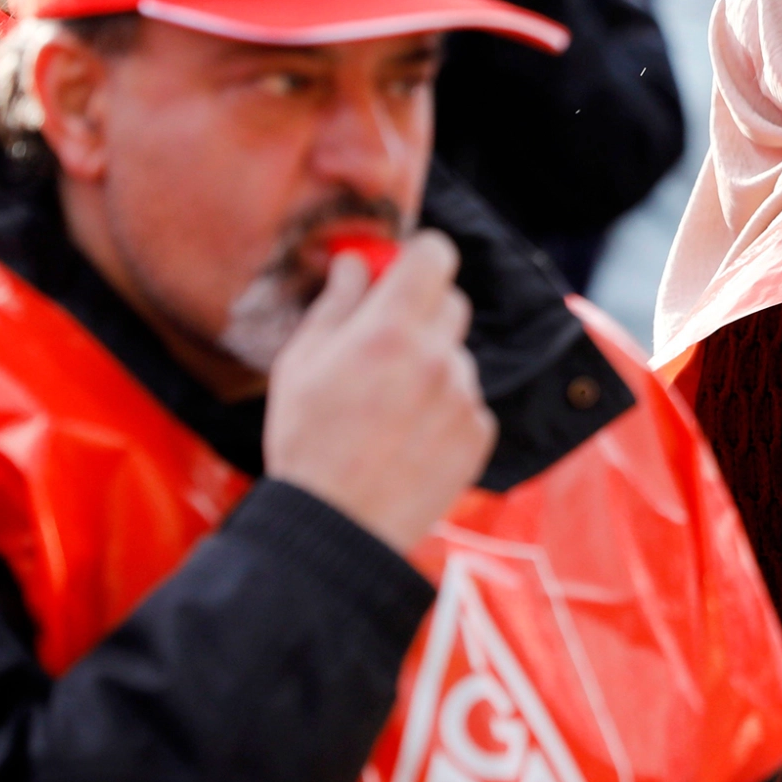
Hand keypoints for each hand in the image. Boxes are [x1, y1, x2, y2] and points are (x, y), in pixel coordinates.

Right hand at [263, 232, 496, 553]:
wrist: (338, 525)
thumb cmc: (306, 441)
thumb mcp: (300, 362)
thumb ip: (336, 302)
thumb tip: (356, 262)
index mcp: (391, 330)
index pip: (436, 255)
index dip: (418, 257)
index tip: (400, 272)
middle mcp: (439, 358)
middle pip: (451, 302)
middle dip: (421, 310)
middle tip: (383, 342)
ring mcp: (465, 397)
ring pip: (456, 357)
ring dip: (431, 365)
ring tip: (386, 408)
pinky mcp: (480, 433)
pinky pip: (467, 400)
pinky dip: (444, 408)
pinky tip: (407, 437)